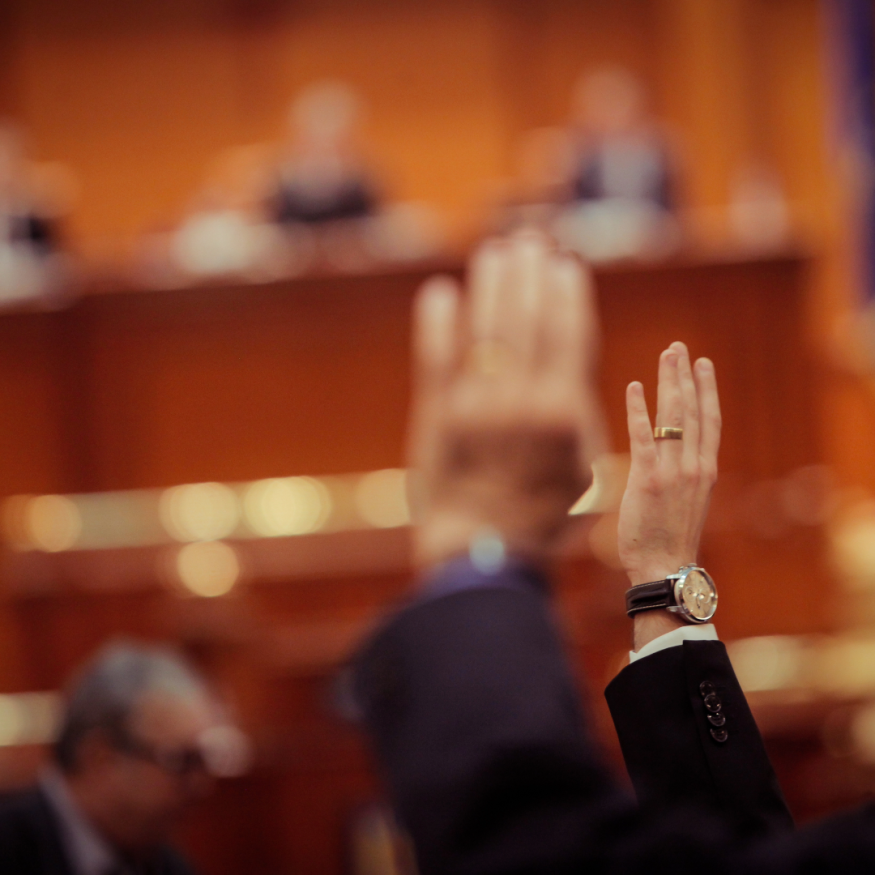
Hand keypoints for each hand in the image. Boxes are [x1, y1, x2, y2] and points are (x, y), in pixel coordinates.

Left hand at [408, 232, 605, 567]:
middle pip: (525, 318)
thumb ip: (580, 414)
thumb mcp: (586, 471)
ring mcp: (473, 404)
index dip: (565, 292)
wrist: (482, 554)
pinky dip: (437, 321)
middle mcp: (518, 400)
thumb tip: (567, 363)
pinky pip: (435, 356)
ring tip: (495, 253)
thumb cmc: (544, 517)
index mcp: (562, 411)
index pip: (567, 332)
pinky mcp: (436, 414)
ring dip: (489, 283)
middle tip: (529, 242)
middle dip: (529, 272)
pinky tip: (441, 292)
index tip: (565, 265)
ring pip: (483, 327)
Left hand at [616, 342, 720, 644]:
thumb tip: (663, 455)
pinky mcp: (648, 478)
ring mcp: (673, 471)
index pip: (709, 421)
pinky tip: (635, 386)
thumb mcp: (684, 501)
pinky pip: (643, 436)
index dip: (706, 390)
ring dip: (669, 382)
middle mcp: (694, 466)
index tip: (703, 365)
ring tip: (666, 356)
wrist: (664, 566)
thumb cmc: (669, 538)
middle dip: (685, 375)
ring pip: (673, 416)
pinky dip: (639, 409)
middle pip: (692, 410)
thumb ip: (678, 474)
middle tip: (679, 348)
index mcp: (706, 470)